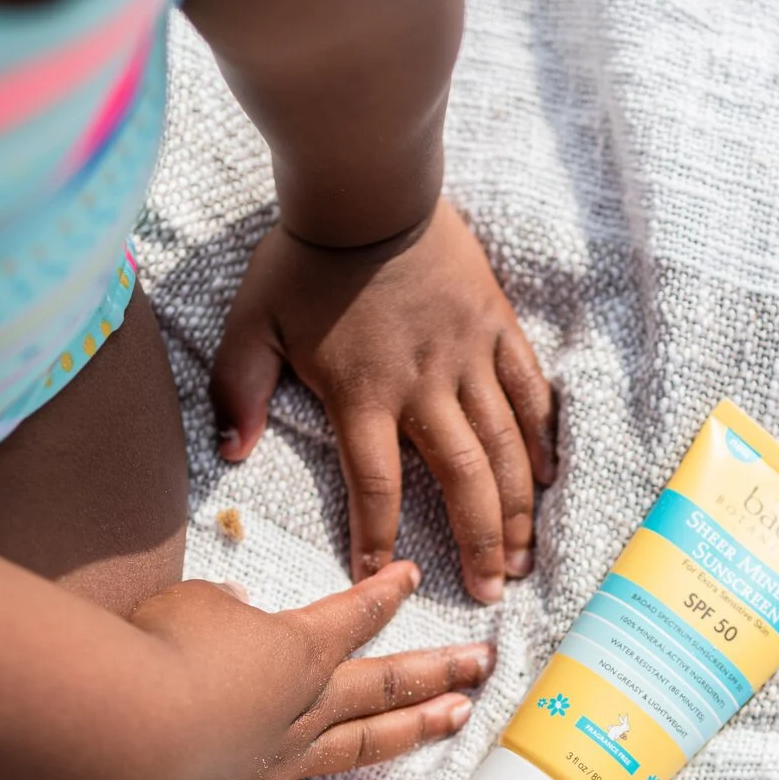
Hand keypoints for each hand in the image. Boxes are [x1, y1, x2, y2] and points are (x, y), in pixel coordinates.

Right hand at [130, 560, 492, 779]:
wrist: (133, 725)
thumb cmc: (157, 650)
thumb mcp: (192, 604)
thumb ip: (223, 607)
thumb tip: (237, 608)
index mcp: (296, 646)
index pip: (353, 614)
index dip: (386, 594)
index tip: (415, 578)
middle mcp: (308, 703)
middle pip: (388, 681)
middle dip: (440, 668)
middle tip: (483, 663)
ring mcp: (291, 758)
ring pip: (372, 741)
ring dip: (419, 728)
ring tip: (459, 718)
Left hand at [211, 200, 555, 602]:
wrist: (367, 187)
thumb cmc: (304, 260)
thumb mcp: (251, 324)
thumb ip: (237, 391)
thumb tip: (232, 454)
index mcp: (362, 393)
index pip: (374, 486)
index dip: (376, 539)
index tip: (378, 582)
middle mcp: (423, 384)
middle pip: (460, 479)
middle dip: (478, 543)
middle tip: (489, 593)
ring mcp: (467, 356)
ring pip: (505, 446)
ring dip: (517, 508)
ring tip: (523, 557)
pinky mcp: (496, 328)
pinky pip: (529, 392)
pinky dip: (541, 439)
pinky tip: (546, 481)